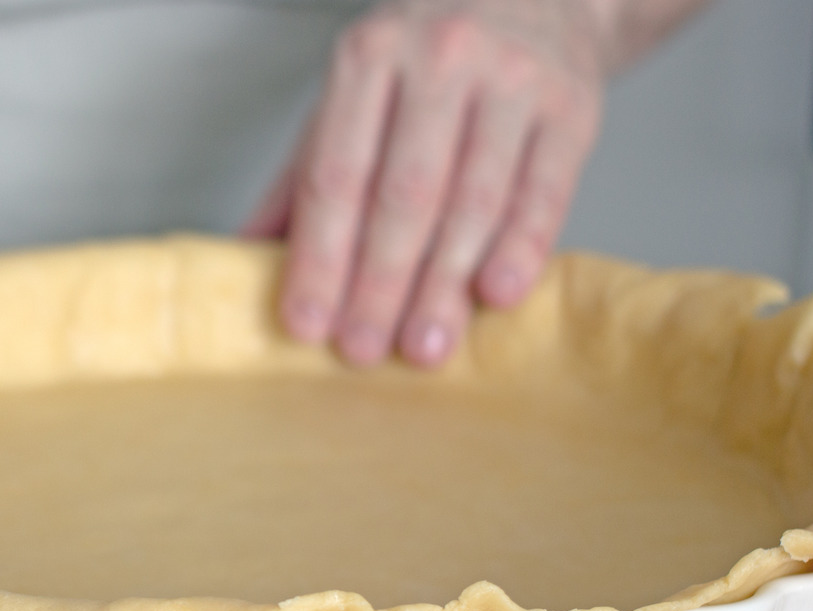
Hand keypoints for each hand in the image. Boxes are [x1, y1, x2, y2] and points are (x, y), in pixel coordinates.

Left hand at [244, 0, 606, 367]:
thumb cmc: (424, 64)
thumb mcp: (351, 100)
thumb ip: (301, 180)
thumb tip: (240, 262)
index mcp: (369, 57)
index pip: (336, 175)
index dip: (319, 257)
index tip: (306, 323)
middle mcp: (441, 58)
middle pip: (403, 194)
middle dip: (378, 283)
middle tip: (361, 351)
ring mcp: (513, 79)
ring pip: (473, 200)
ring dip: (444, 284)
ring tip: (423, 347)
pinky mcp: (573, 107)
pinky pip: (543, 192)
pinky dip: (521, 250)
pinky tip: (495, 296)